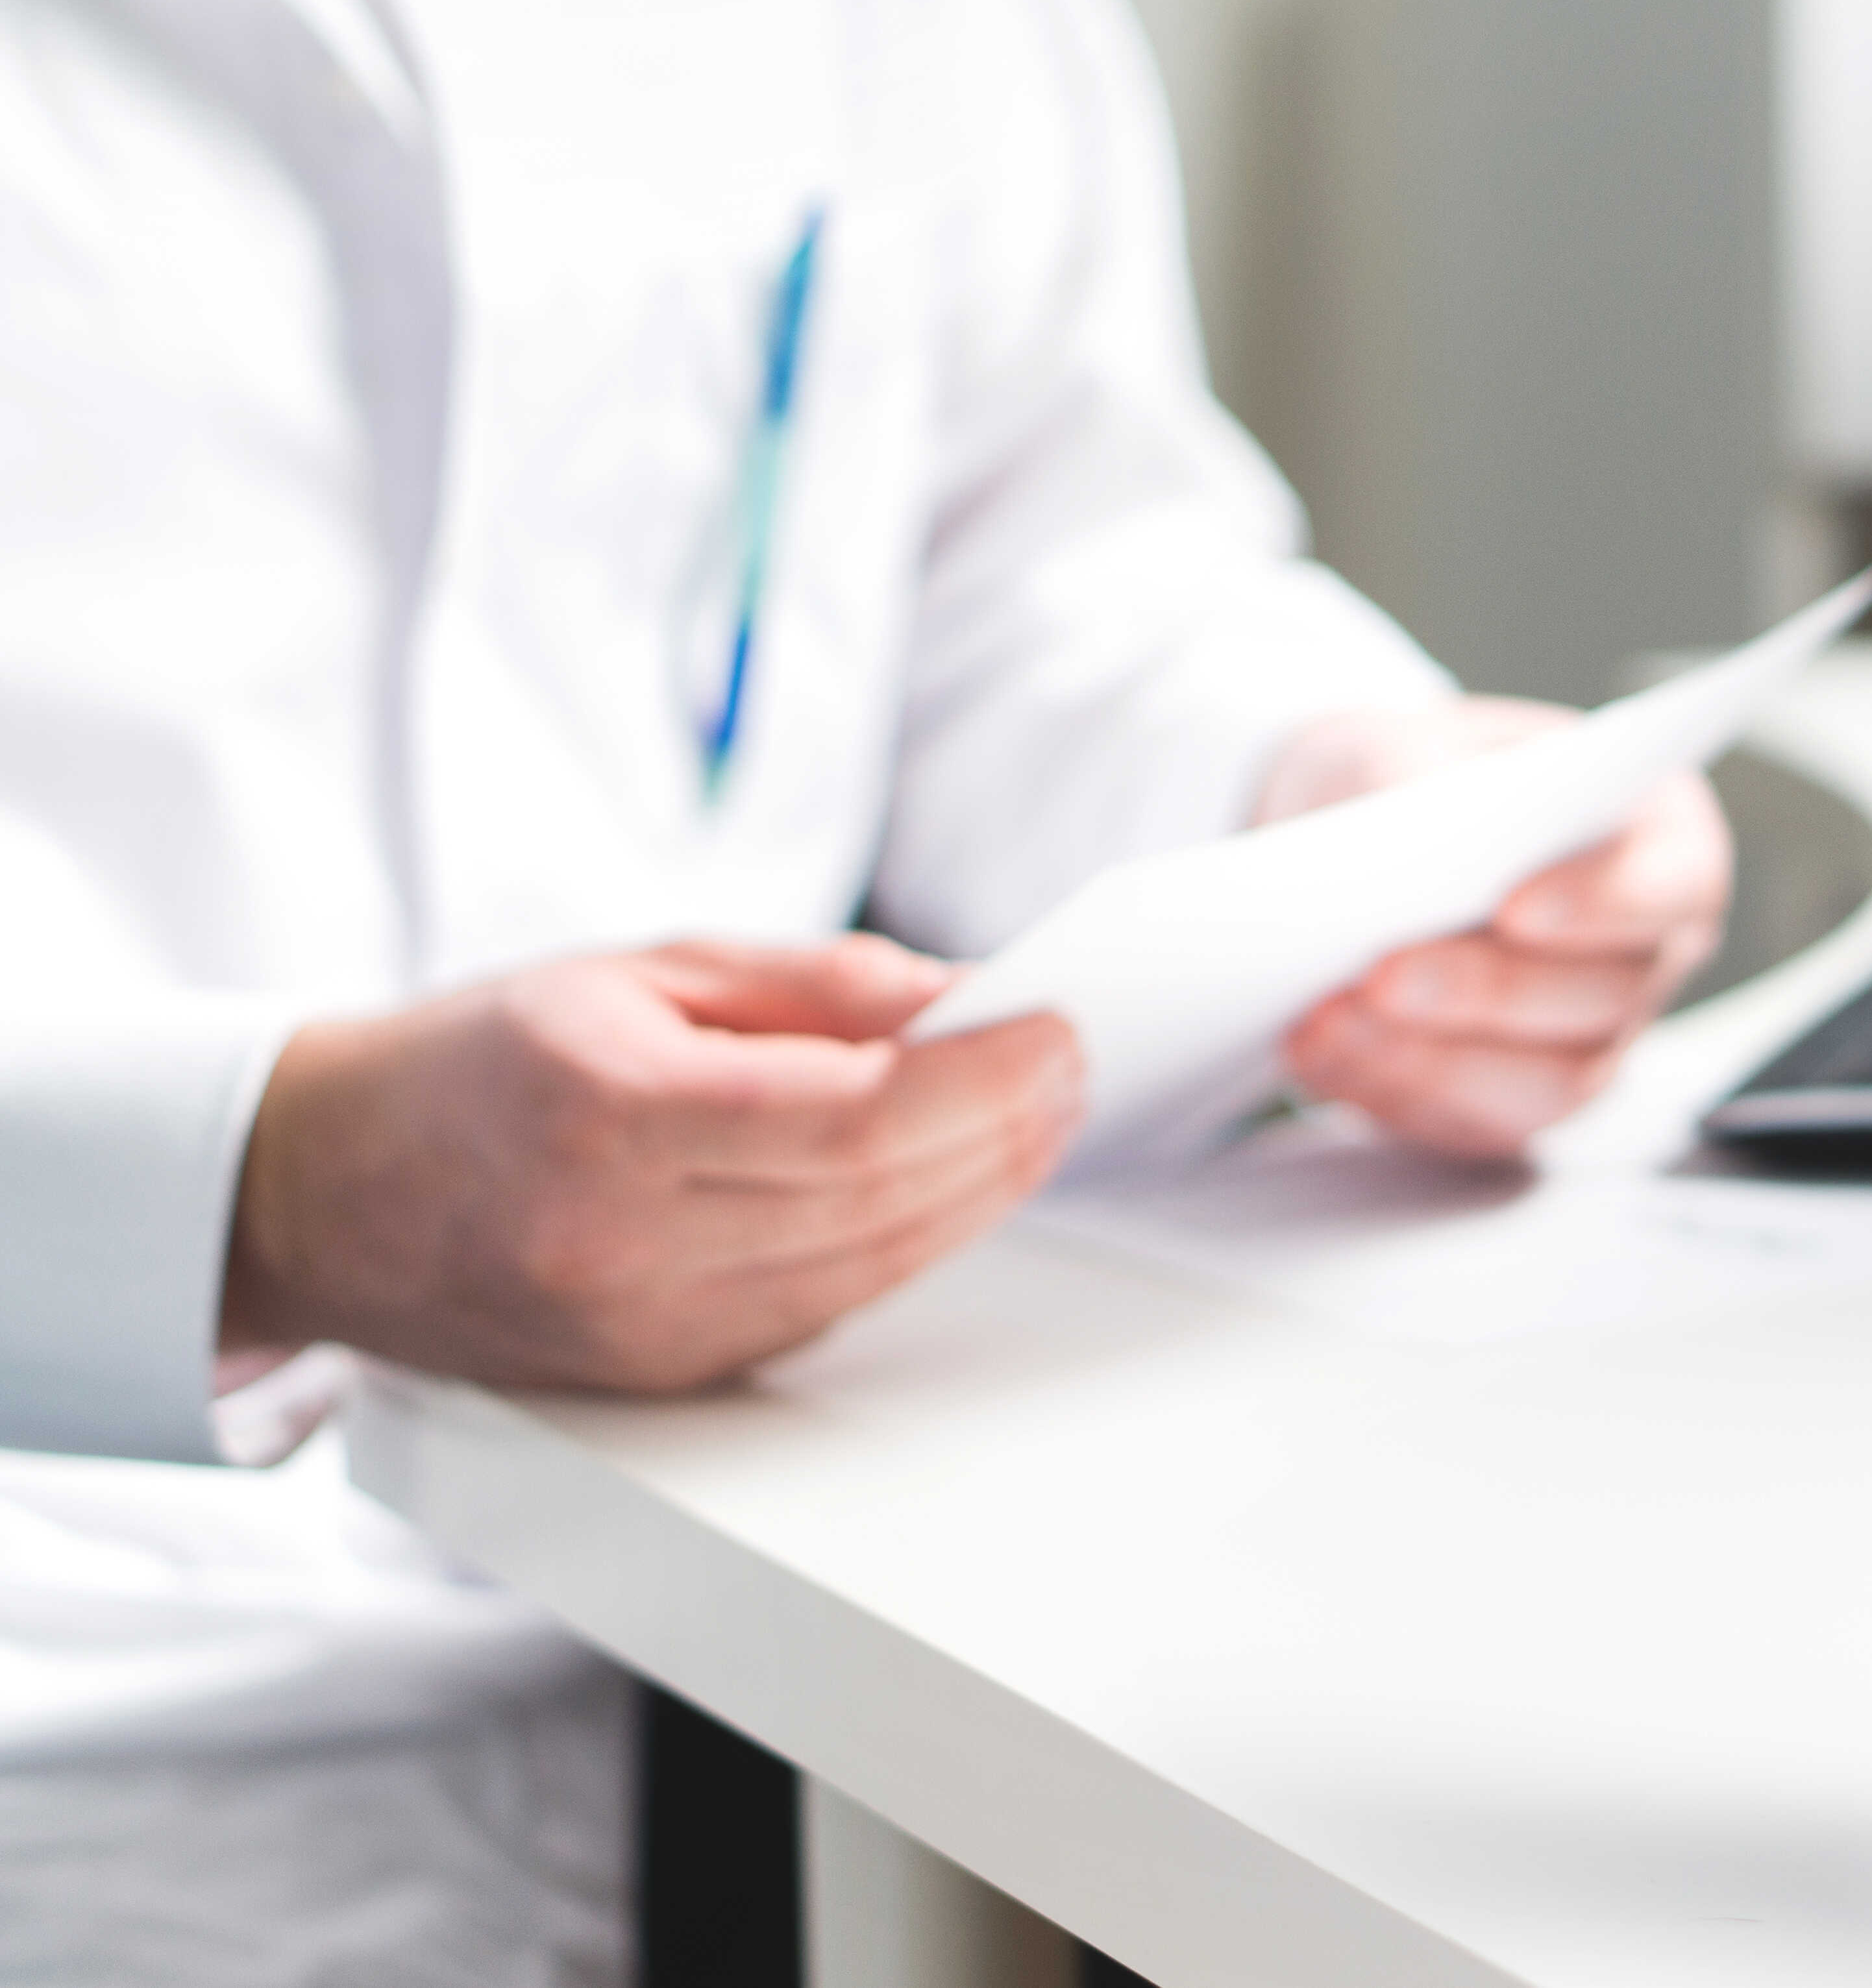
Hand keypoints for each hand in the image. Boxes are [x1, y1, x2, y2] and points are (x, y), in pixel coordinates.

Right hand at [224, 938, 1083, 1391]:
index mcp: (611, 1109)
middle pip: (876, 1198)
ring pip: (867, 1269)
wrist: (325, 1189)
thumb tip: (960, 993)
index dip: (979, 1078)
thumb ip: (809, 985)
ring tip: (1041, 1121)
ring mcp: (637, 1323)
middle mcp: (620, 1234)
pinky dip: (905, 1249)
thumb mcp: (639, 970)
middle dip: (1003, 1132)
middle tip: (1073, 1070)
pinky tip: (953, 1190)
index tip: (1060, 1030)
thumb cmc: (487, 1058)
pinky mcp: (655, 1373)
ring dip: (978, 1196)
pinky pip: (822, 1313)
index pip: (851, 1115)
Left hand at [1258, 699, 1730, 1157]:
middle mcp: (1646, 953)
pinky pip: (1475, 1123)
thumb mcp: (1410, 743)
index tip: (1513, 907)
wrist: (1358, 846)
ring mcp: (1592, 1038)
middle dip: (1487, 992)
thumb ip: (1423, 782)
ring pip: (1546, 1082)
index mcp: (1660, 843)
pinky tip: (1321, 1052)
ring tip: (1333, 1020)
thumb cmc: (1412, 778)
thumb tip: (1409, 849)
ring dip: (1432, 1060)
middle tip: (1385, 975)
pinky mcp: (1522, 1099)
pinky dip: (1392, 1091)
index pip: (1670, 885)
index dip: (1604, 904)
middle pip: (1602, 995)